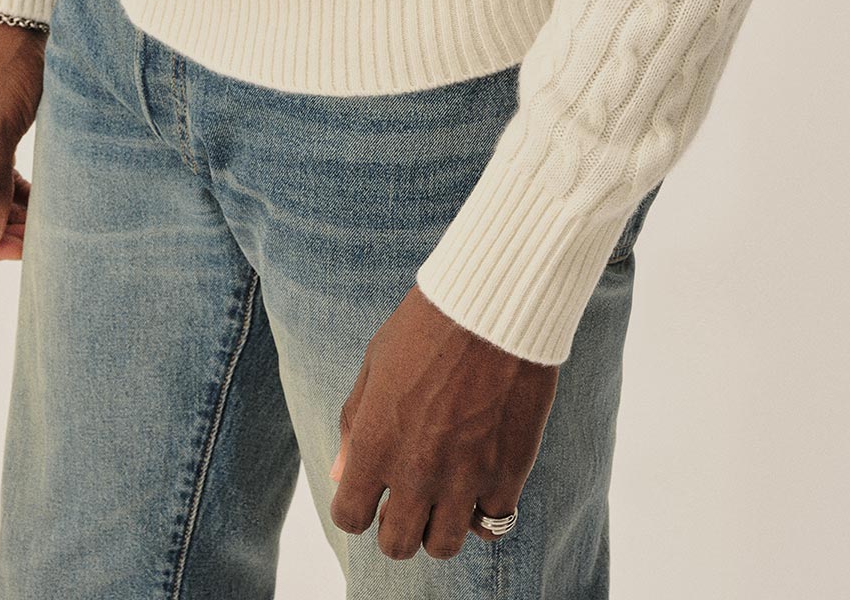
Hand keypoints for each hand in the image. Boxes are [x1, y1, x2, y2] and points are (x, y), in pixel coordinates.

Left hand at [327, 284, 556, 561]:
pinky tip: (483, 481)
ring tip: (446, 495)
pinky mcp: (507, 473)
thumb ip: (355, 424)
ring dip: (441, 526)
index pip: (350, 517)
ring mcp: (463, 478)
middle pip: (398, 544)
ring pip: (444, 545)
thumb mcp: (376, 364)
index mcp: (375, 444)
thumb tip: (342, 475)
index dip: (357, 510)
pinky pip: (493, 523)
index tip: (370, 496)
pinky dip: (485, 510)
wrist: (493, 304)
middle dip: (398, 527)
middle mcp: (415, 471)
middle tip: (410, 499)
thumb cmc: (427, 325)